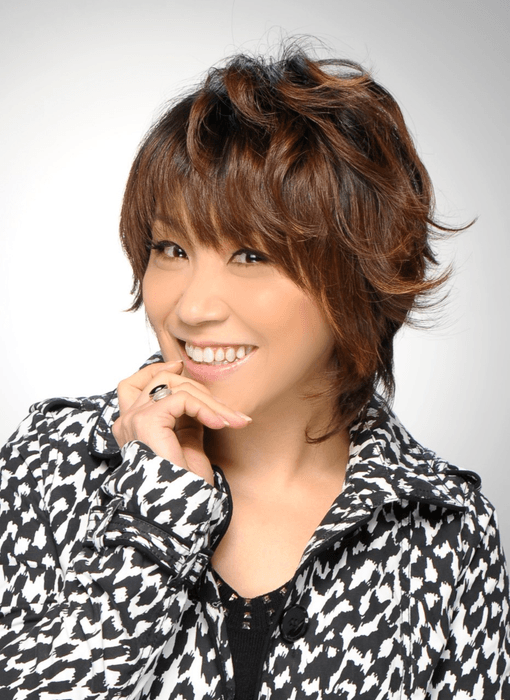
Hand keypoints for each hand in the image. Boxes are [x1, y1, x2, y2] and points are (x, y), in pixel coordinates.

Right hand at [112, 361, 250, 483]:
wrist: (182, 510)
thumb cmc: (184, 485)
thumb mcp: (187, 442)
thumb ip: (187, 418)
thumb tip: (199, 396)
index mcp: (132, 427)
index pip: (132, 383)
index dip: (156, 369)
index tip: (181, 365)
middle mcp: (127, 421)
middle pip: (159, 378)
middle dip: (198, 388)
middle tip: (227, 411)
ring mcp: (134, 419)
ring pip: (174, 385)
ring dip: (209, 400)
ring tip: (230, 420)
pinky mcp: (147, 421)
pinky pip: (181, 398)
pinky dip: (206, 407)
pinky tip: (221, 423)